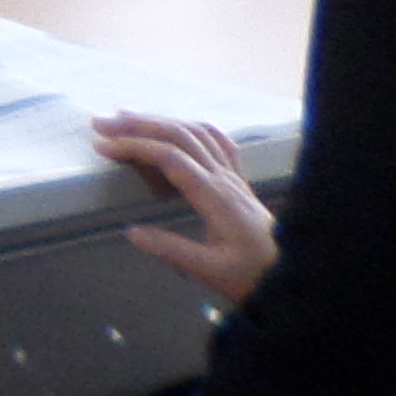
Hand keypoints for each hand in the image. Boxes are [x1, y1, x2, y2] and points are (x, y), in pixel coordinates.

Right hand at [95, 112, 278, 309]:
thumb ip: (171, 250)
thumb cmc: (252, 276)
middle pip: (181, 135)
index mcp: (216, 197)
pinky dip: (191, 127)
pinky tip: (178, 126)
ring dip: (161, 120)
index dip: (135, 146)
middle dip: (140, 124)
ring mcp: (235, 177)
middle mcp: (226, 179)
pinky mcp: (239, 181)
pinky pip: (218, 141)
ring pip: (198, 132)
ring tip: (128, 118)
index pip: (171, 157)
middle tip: (102, 124)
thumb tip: (131, 231)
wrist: (293, 277)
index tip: (103, 147)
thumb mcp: (211, 271)